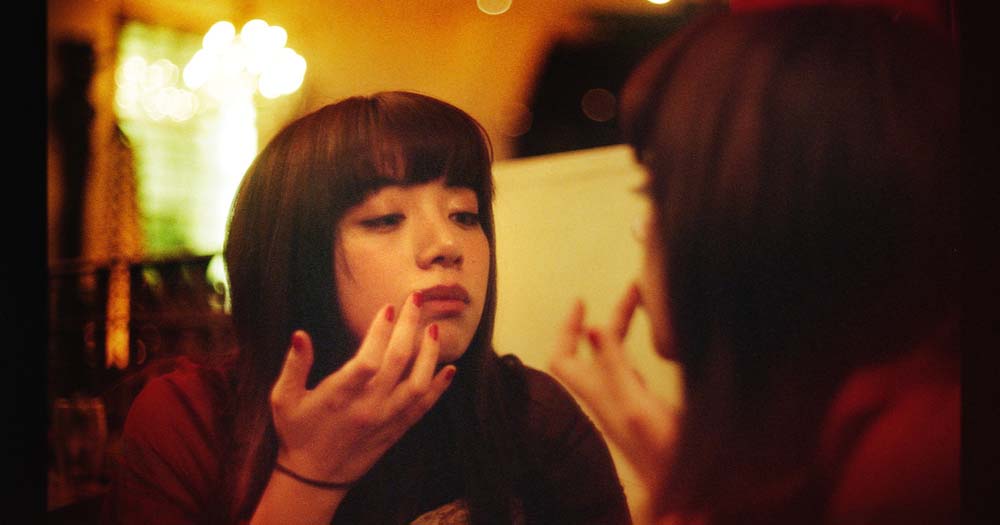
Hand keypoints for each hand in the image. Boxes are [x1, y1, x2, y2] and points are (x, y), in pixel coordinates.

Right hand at [269, 292, 455, 484]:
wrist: (315, 478)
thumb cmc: (297, 432)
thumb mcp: (284, 399)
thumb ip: (294, 366)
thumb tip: (300, 334)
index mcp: (338, 397)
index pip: (366, 361)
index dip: (379, 333)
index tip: (388, 308)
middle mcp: (367, 408)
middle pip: (397, 363)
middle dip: (409, 327)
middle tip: (415, 300)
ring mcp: (385, 420)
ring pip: (417, 384)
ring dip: (430, 354)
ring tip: (434, 328)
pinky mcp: (396, 430)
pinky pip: (423, 407)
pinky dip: (438, 388)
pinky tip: (450, 369)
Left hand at [548, 283, 677, 488]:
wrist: (690, 500)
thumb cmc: (666, 455)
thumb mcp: (638, 406)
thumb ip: (615, 368)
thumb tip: (591, 328)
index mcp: (601, 398)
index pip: (563, 358)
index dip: (566, 328)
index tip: (581, 300)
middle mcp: (609, 400)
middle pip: (593, 353)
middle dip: (608, 318)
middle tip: (635, 289)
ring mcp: (628, 407)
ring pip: (615, 361)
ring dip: (623, 331)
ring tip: (647, 303)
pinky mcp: (649, 413)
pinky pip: (634, 372)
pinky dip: (640, 350)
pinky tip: (659, 344)